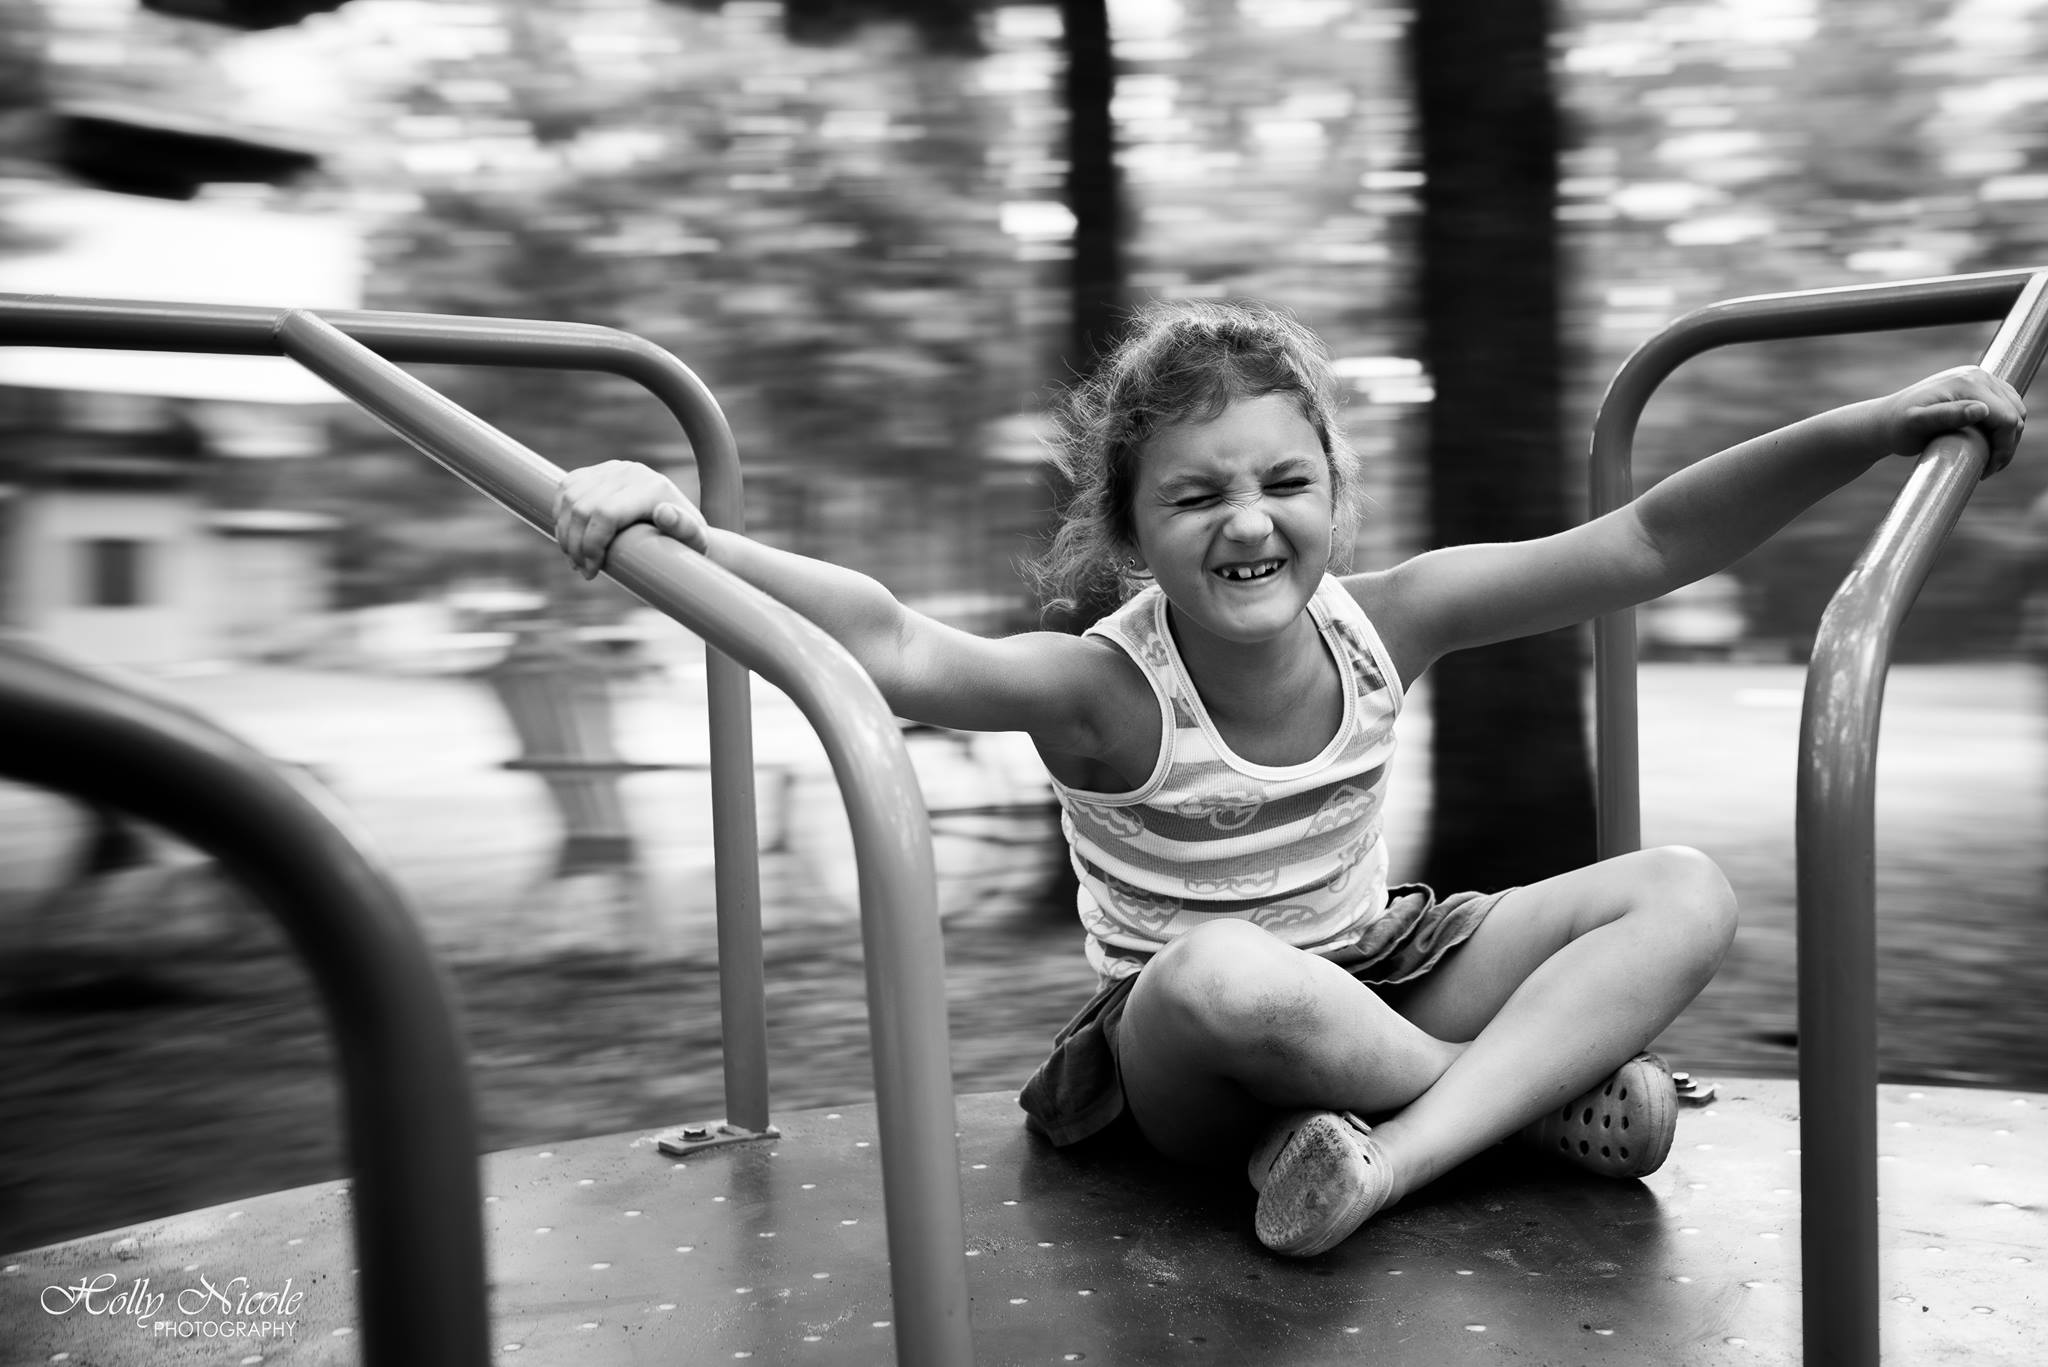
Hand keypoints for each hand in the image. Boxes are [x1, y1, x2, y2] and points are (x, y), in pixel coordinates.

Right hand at [552, 460, 708, 579]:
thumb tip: (664, 512)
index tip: (592, 571)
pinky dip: (560, 512)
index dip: (591, 545)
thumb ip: (686, 530)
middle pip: (583, 507)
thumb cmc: (688, 542)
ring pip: (570, 497)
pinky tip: (567, 535)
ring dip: (564, 531)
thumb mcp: (695, 542)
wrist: (682, 525)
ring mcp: (613, 468)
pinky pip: (567, 487)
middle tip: (581, 569)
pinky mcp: (598, 470)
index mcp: (653, 488)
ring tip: (574, 558)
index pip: (606, 514)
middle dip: (575, 544)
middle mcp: (631, 472)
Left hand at [1879, 364, 2026, 477]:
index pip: (2007, 418)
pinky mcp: (1977, 385)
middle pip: (2016, 413)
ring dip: (2008, 436)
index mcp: (1968, 383)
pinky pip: (2005, 406)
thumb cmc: (1898, 428)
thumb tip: (1981, 410)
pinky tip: (1988, 444)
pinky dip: (2003, 426)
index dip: (2004, 447)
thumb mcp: (1917, 425)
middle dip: (2008, 443)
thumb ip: (1947, 416)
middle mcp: (1977, 374)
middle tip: (1989, 469)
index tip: (1988, 470)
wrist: (1885, 420)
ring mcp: (1978, 377)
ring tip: (1989, 460)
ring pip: (2014, 409)